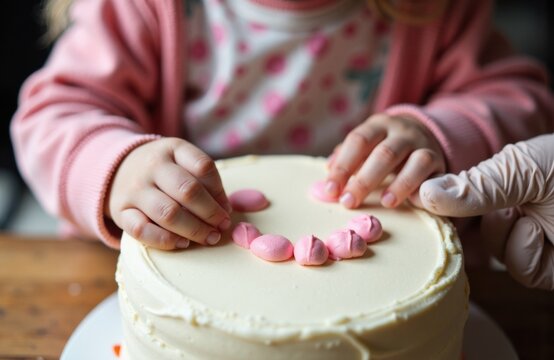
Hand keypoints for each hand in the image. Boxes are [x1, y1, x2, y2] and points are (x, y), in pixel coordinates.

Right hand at [105, 137, 231, 249]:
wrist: (116, 168)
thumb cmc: (162, 170)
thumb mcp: (182, 161)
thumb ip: (204, 181)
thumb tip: (225, 210)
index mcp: (173, 148)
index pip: (203, 167)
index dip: (220, 191)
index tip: (226, 208)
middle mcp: (152, 166)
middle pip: (188, 191)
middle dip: (211, 213)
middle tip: (222, 226)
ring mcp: (135, 189)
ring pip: (168, 213)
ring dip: (194, 229)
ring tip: (209, 237)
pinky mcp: (121, 211)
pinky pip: (142, 230)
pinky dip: (165, 240)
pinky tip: (182, 243)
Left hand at [325, 113, 445, 208]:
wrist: (424, 134)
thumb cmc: (385, 146)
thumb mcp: (366, 146)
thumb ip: (346, 160)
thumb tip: (325, 180)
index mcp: (377, 125)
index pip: (357, 142)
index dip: (343, 167)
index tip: (331, 190)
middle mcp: (401, 131)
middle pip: (383, 153)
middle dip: (364, 180)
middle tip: (349, 202)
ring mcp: (422, 144)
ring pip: (414, 161)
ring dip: (398, 184)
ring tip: (384, 203)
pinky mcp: (438, 160)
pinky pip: (432, 173)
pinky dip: (420, 186)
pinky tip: (409, 200)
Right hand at [420, 135, 553, 289]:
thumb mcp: (522, 168)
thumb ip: (474, 185)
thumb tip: (424, 193)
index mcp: (500, 185)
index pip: (455, 198)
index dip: (436, 202)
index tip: (409, 201)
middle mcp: (509, 214)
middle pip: (468, 229)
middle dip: (476, 220)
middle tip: (489, 205)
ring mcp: (527, 241)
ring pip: (493, 250)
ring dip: (510, 233)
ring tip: (535, 215)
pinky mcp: (544, 268)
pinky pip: (518, 266)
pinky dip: (530, 250)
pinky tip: (549, 235)